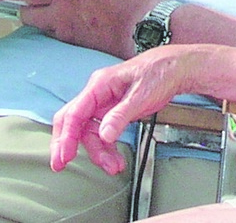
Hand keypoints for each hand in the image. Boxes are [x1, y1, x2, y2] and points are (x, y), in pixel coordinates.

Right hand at [50, 44, 205, 174]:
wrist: (174, 68)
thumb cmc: (159, 73)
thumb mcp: (141, 95)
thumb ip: (121, 115)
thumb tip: (105, 135)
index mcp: (100, 85)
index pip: (75, 113)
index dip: (66, 136)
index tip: (64, 156)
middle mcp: (97, 94)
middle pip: (73, 122)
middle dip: (67, 144)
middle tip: (62, 164)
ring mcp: (104, 103)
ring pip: (89, 131)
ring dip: (98, 151)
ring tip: (113, 166)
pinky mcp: (112, 111)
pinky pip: (102, 132)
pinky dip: (107, 147)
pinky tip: (115, 158)